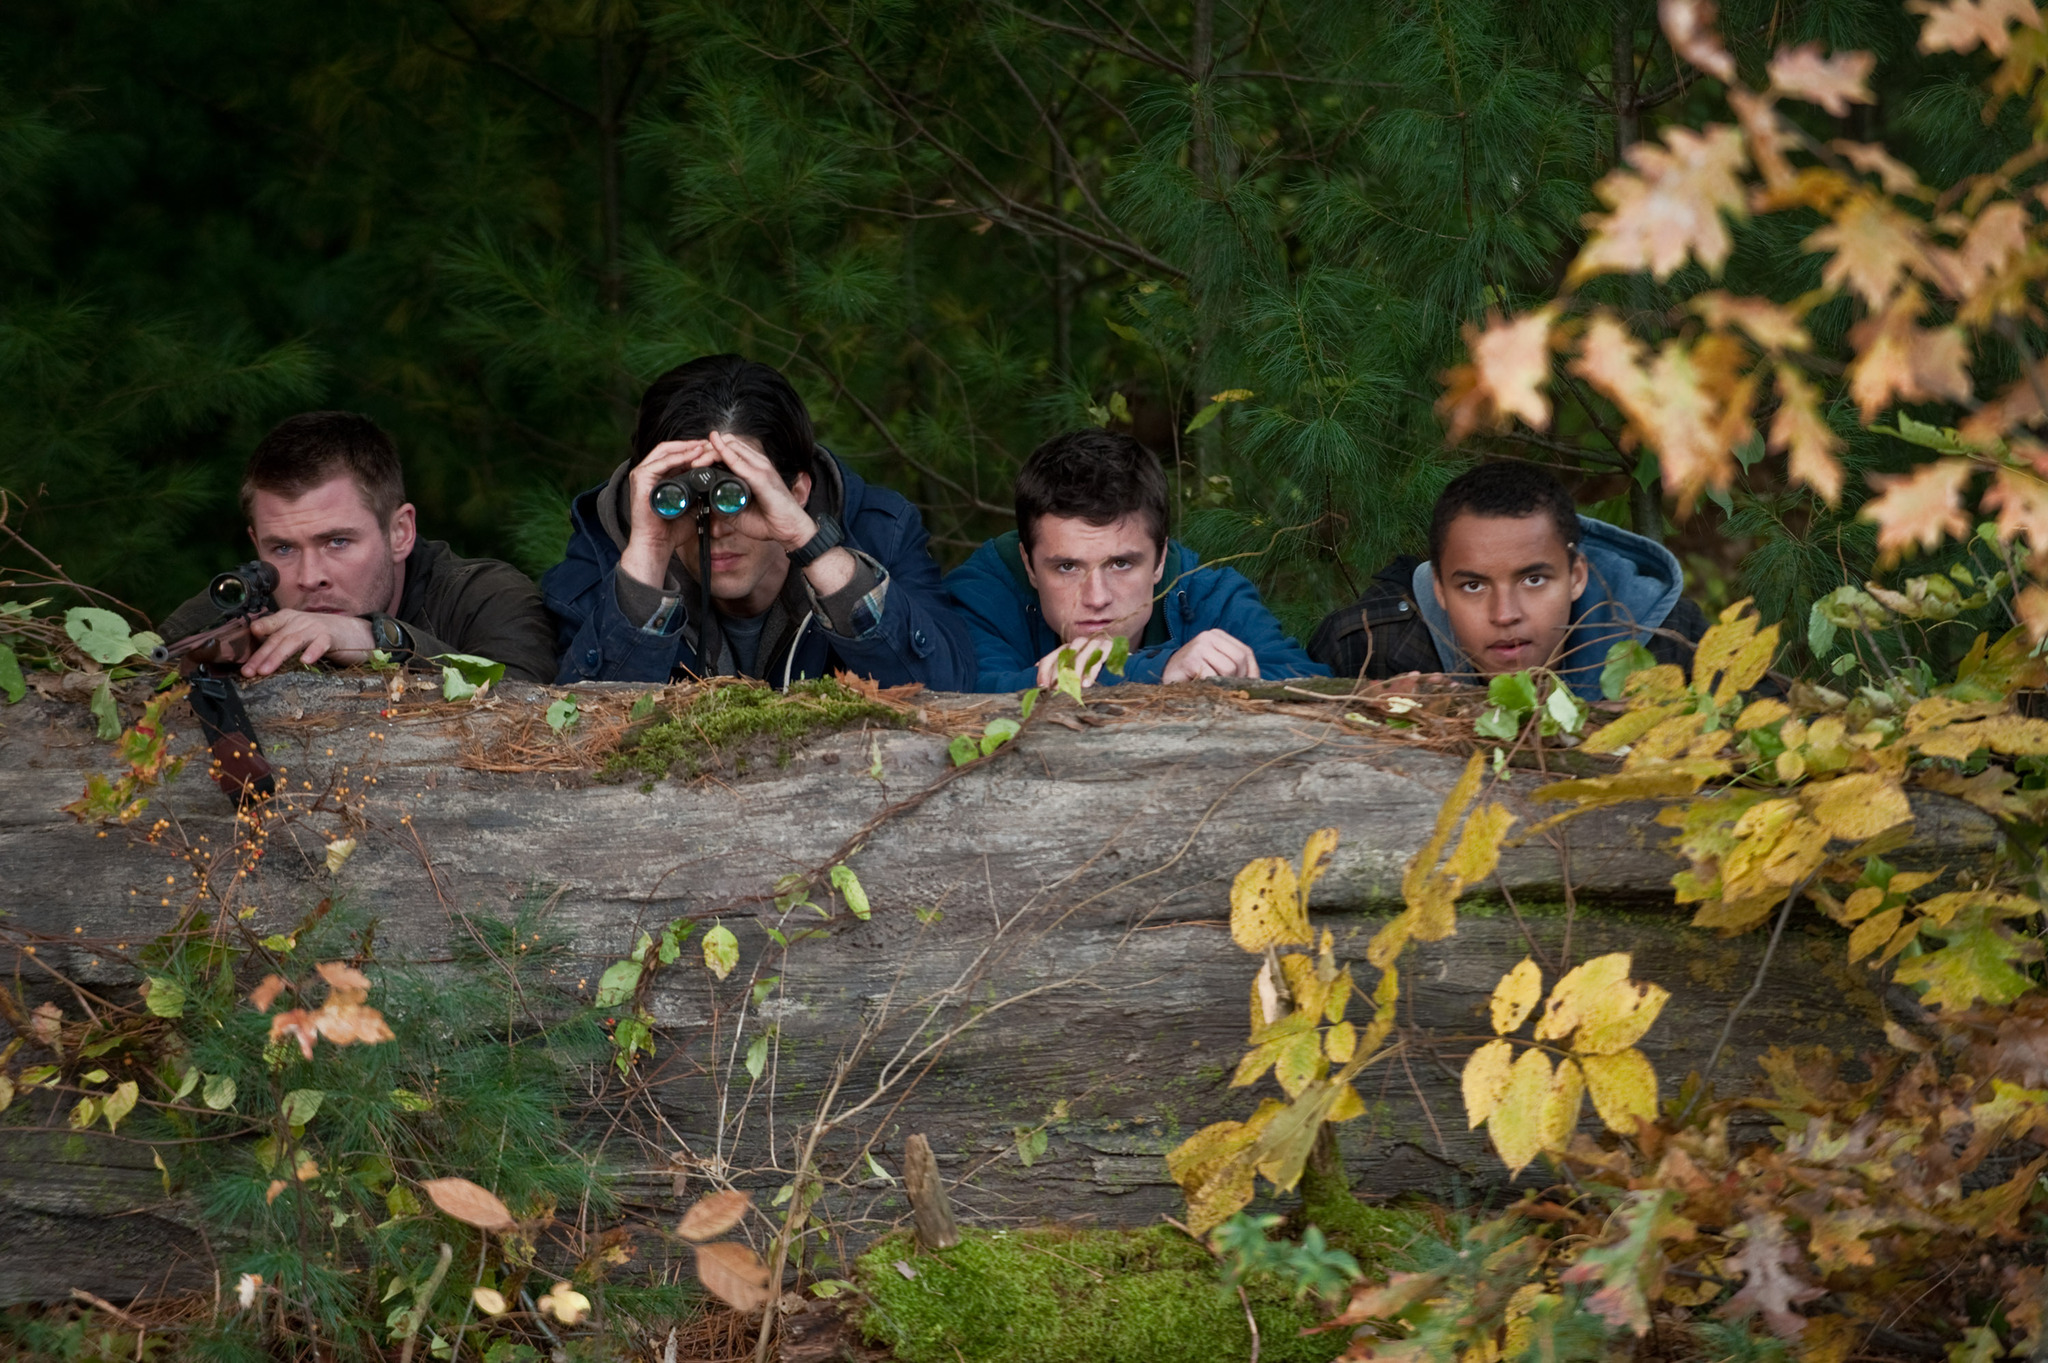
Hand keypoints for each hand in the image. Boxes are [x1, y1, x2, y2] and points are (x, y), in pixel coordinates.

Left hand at [243, 610, 376, 676]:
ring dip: (277, 656)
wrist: (355, 632)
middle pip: (277, 638)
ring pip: (293, 641)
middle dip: (261, 656)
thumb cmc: (322, 636)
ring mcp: (316, 627)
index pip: (267, 624)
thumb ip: (279, 640)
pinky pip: (320, 644)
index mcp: (288, 618)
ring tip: (266, 671)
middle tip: (248, 671)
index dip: (254, 636)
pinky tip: (305, 662)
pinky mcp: (332, 637)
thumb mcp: (297, 633)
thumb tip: (254, 656)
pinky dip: (312, 652)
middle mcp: (300, 620)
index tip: (241, 650)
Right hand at [621, 439, 715, 589]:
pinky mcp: (640, 478)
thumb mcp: (691, 508)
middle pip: (671, 449)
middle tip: (711, 445)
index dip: (694, 450)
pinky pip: (661, 462)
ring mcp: (642, 473)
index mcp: (658, 477)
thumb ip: (700, 496)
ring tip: (705, 447)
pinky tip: (693, 455)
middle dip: (692, 445)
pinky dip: (678, 457)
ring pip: (666, 451)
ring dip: (687, 448)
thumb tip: (718, 489)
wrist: (656, 545)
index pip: (676, 455)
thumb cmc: (671, 530)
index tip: (713, 450)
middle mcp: (648, 472)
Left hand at [698, 430, 816, 552]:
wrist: (791, 530)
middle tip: (691, 461)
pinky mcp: (763, 478)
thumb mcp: (739, 512)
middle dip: (707, 448)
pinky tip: (713, 450)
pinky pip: (740, 462)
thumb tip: (705, 503)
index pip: (730, 449)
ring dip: (711, 451)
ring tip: (696, 460)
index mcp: (753, 469)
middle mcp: (758, 464)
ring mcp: (762, 468)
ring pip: (732, 447)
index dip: (711, 451)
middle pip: (729, 443)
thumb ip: (723, 504)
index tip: (694, 461)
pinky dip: (725, 454)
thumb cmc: (770, 520)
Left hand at [1035, 633, 1117, 689]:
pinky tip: (1087, 683)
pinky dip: (1091, 672)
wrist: (1120, 655)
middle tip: (1056, 689)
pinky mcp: (1108, 646)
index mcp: (1067, 648)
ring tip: (1071, 688)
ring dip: (1074, 674)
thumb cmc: (1095, 665)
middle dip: (1058, 674)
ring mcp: (1093, 643)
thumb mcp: (1076, 670)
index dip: (1043, 672)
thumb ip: (1060, 672)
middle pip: (1063, 657)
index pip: (1049, 658)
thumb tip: (1038, 677)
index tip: (1042, 686)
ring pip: (1079, 656)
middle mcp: (1078, 643)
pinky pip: (1098, 658)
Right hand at [1161, 629, 1259, 683]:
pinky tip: (1203, 689)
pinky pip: (1213, 677)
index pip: (1246, 652)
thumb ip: (1237, 668)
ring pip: (1229, 668)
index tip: (1248, 687)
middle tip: (1227, 690)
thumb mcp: (1218, 666)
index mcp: (1219, 635)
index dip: (1251, 672)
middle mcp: (1209, 636)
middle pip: (1239, 659)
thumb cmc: (1194, 673)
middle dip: (1238, 679)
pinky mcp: (1191, 659)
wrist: (1166, 676)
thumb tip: (1259, 682)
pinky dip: (1212, 688)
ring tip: (1213, 688)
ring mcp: (1199, 646)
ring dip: (1224, 684)